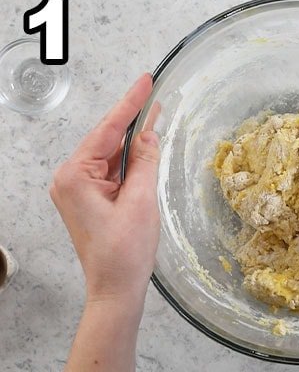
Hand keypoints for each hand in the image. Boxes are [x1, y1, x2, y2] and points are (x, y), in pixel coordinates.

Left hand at [50, 73, 160, 309]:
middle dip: (132, 122)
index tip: (145, 82)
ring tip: (155, 120)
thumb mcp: (141, 202)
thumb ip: (144, 163)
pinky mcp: (88, 202)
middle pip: (106, 142)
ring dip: (134, 145)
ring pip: (110, 158)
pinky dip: (130, 165)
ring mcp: (77, 191)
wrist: (115, 289)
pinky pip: (111, 174)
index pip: (107, 131)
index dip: (130, 105)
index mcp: (75, 175)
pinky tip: (145, 152)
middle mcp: (69, 179)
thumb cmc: (124, 253)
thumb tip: (149, 134)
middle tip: (155, 96)